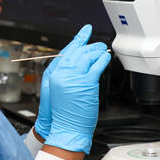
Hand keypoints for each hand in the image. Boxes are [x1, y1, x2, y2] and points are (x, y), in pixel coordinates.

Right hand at [35, 25, 92, 139]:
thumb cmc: (62, 113)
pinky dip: (102, 59)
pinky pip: (97, 65)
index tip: (84, 32)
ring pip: (88, 56)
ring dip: (97, 51)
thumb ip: (65, 74)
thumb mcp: (57, 89)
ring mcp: (74, 77)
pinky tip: (105, 58)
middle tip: (98, 44)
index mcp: (54, 73)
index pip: (67, 50)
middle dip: (90, 45)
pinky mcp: (86, 83)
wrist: (65, 128)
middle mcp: (62, 73)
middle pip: (78, 51)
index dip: (77, 39)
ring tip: (102, 51)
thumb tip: (77, 62)